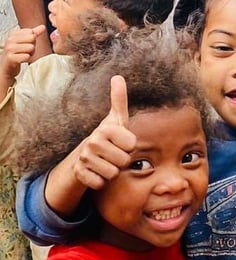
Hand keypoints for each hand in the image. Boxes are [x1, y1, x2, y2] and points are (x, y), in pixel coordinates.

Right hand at [0, 24, 45, 80]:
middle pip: (32, 38)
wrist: (6, 67)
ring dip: (30, 54)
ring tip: (23, 56)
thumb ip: (34, 33)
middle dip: (32, 47)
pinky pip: (26, 56)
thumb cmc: (17, 54)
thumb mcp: (25, 41)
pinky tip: (21, 60)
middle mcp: (10, 39)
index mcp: (13, 34)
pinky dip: (27, 59)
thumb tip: (43, 26)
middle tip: (25, 52)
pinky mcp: (10, 57)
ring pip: (31, 47)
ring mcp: (9, 48)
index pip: (32, 32)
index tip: (25, 45)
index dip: (32, 40)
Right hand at [71, 76, 136, 190]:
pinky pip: (100, 183)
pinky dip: (101, 181)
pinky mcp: (80, 174)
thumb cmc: (108, 136)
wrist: (86, 154)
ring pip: (113, 173)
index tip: (120, 142)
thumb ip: (119, 99)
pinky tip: (96, 173)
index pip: (132, 145)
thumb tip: (117, 76)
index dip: (129, 146)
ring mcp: (84, 158)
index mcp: (105, 128)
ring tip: (106, 162)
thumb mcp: (116, 119)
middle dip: (121, 160)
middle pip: (123, 161)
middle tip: (113, 154)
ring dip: (112, 171)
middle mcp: (92, 142)